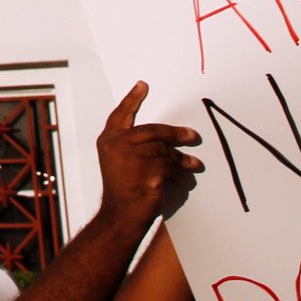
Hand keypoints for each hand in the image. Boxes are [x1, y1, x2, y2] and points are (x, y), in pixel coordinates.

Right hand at [93, 81, 202, 224]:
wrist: (120, 216)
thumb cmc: (122, 189)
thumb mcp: (117, 161)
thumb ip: (132, 145)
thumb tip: (165, 136)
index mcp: (108, 140)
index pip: (120, 115)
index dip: (132, 99)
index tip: (143, 85)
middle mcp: (116, 146)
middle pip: (153, 131)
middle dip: (175, 134)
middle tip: (192, 136)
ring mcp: (131, 161)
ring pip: (164, 152)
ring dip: (180, 159)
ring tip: (193, 164)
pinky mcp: (147, 176)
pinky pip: (170, 168)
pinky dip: (178, 174)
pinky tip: (181, 179)